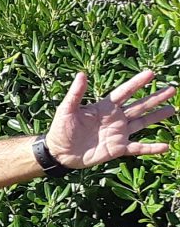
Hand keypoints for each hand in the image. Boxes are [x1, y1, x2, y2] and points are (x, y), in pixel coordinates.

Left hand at [46, 70, 174, 169]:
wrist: (58, 153)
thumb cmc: (60, 130)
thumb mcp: (66, 110)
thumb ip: (76, 93)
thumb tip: (81, 74)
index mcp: (104, 107)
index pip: (125, 92)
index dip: (137, 82)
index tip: (151, 73)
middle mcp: (115, 118)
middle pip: (139, 105)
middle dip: (156, 97)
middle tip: (172, 89)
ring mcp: (118, 133)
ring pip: (142, 122)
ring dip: (157, 116)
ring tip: (173, 109)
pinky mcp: (118, 148)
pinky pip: (138, 148)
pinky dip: (151, 148)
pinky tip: (165, 146)